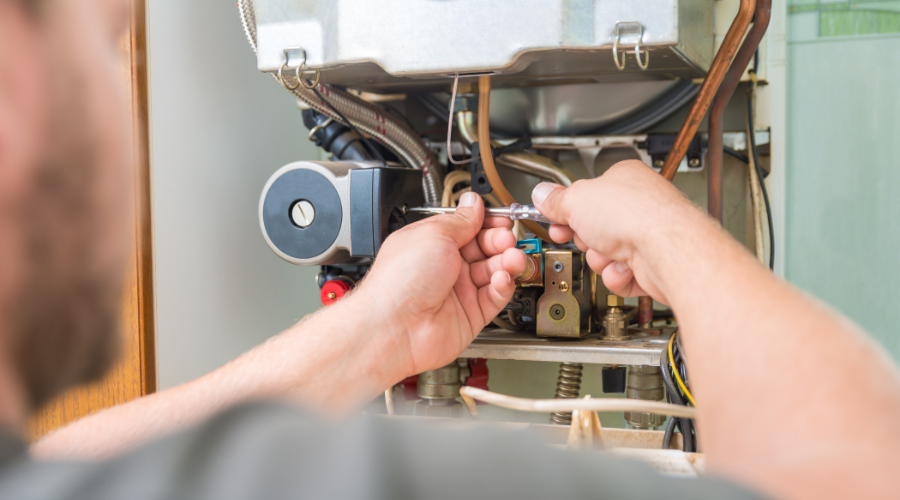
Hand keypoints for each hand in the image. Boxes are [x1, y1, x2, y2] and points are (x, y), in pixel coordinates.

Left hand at [353, 192, 525, 376]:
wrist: (394, 327)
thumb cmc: (400, 281)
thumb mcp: (434, 234)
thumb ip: (461, 220)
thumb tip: (473, 203)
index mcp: (432, 243)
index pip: (468, 228)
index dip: (487, 223)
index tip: (502, 219)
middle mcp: (445, 266)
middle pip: (485, 249)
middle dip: (500, 241)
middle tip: (507, 239)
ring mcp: (458, 291)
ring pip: (494, 272)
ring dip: (507, 262)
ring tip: (512, 259)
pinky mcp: (470, 315)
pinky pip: (495, 297)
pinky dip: (503, 286)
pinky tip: (502, 278)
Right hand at [531, 160, 702, 304]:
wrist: (667, 250)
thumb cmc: (636, 216)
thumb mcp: (576, 200)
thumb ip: (555, 200)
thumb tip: (541, 194)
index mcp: (623, 179)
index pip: (586, 194)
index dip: (566, 208)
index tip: (553, 217)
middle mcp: (637, 205)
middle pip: (593, 227)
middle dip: (584, 238)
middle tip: (583, 236)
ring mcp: (646, 235)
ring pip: (603, 254)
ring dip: (600, 258)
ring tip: (610, 252)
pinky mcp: (651, 265)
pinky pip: (619, 275)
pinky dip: (617, 276)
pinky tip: (625, 267)